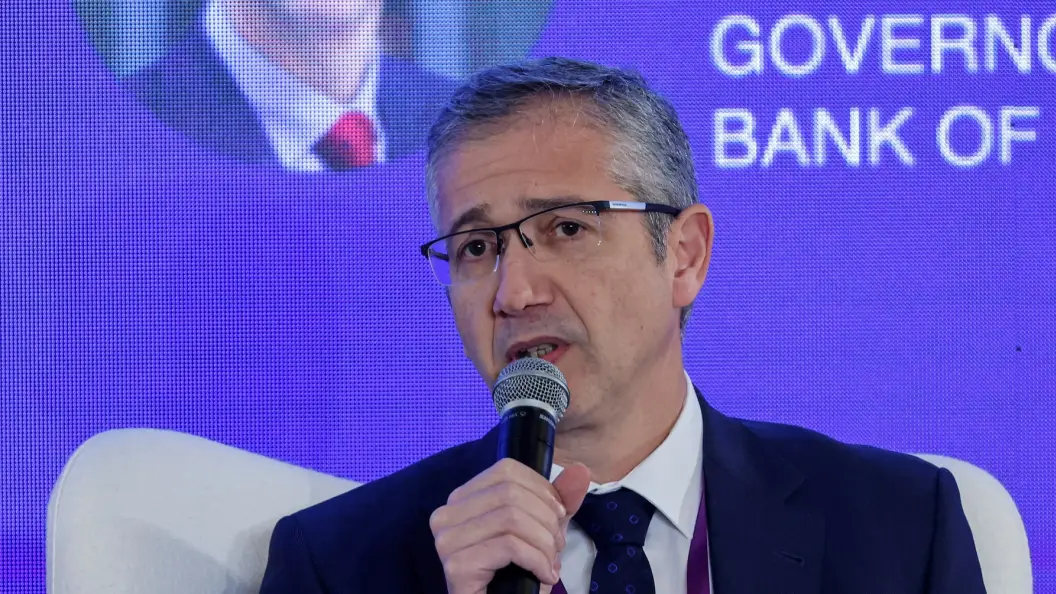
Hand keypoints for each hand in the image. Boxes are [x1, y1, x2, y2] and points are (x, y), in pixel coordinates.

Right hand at [430, 458, 590, 593]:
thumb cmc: (516, 575)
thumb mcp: (543, 531)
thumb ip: (559, 501)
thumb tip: (580, 470)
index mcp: (462, 499)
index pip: (506, 470)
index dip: (541, 489)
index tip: (559, 515)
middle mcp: (446, 514)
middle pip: (510, 492)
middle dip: (546, 519)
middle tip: (557, 546)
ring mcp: (447, 540)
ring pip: (510, 518)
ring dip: (544, 542)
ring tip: (551, 562)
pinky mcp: (457, 565)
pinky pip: (508, 546)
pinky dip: (537, 560)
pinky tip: (545, 575)